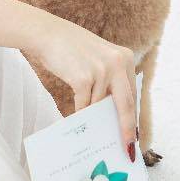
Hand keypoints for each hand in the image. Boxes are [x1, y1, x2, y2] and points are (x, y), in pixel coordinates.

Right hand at [28, 13, 137, 158]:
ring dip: (93, 117)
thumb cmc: (70, 47)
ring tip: (90, 128)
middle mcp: (117, 63)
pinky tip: (75, 118)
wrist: (45, 32)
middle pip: (126, 104)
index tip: (134, 134)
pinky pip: (84, 105)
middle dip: (126, 128)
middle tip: (127, 148)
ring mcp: (101, 70)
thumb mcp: (98, 57)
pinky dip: (79, 113)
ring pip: (100, 106)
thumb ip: (110, 77)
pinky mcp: (83, 78)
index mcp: (125, 58)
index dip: (132, 116)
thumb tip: (114, 111)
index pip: (132, 93)